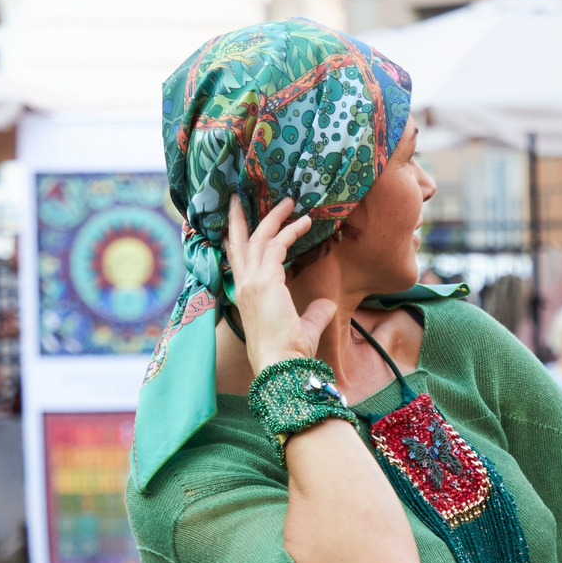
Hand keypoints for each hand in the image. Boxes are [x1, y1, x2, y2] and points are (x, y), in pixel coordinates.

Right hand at [224, 195, 336, 373]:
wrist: (280, 364)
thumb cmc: (288, 353)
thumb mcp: (303, 328)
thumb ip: (314, 313)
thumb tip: (326, 304)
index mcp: (245, 297)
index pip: (237, 261)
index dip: (236, 241)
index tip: (235, 225)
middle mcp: (244, 286)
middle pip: (238, 243)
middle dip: (239, 219)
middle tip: (237, 198)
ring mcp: (251, 282)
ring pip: (258, 238)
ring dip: (273, 218)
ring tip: (286, 201)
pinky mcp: (264, 281)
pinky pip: (277, 246)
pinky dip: (291, 231)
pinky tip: (304, 222)